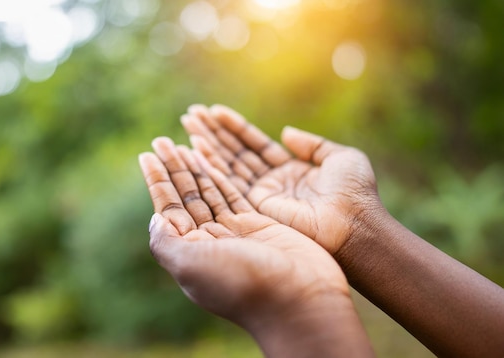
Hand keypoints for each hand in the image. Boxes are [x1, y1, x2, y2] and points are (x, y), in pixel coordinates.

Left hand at [139, 137, 348, 323]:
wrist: (298, 299)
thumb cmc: (242, 284)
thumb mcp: (191, 265)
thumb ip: (166, 242)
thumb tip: (154, 220)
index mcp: (189, 253)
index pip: (168, 209)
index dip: (157, 181)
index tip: (146, 155)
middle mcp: (209, 243)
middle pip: (186, 198)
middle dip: (173, 169)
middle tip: (161, 140)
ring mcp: (234, 234)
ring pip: (208, 194)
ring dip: (193, 169)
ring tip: (180, 144)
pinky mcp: (259, 226)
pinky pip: (234, 196)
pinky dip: (220, 178)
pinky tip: (209, 161)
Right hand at [181, 104, 382, 254]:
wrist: (355, 225)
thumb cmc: (355, 193)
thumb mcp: (340, 158)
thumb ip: (312, 144)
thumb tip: (285, 132)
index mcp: (290, 170)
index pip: (256, 145)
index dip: (235, 128)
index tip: (215, 111)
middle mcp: (272, 183)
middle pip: (236, 153)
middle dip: (214, 133)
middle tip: (191, 113)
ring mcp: (262, 196)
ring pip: (228, 164)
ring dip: (206, 143)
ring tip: (188, 122)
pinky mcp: (256, 208)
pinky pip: (230, 181)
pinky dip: (211, 163)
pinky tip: (195, 146)